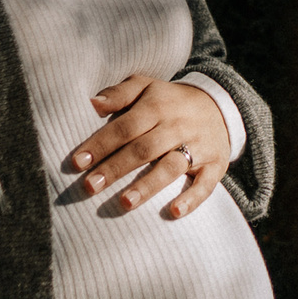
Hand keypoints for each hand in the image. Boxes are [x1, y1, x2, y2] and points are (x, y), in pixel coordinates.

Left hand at [68, 73, 231, 218]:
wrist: (220, 106)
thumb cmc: (169, 101)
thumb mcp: (145, 86)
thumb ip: (119, 94)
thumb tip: (91, 103)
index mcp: (157, 106)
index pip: (125, 127)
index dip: (101, 144)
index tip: (77, 162)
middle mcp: (177, 126)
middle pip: (144, 149)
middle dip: (116, 168)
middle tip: (90, 187)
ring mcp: (198, 147)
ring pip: (171, 167)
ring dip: (148, 185)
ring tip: (125, 203)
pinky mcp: (215, 165)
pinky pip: (205, 184)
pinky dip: (191, 199)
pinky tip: (174, 212)